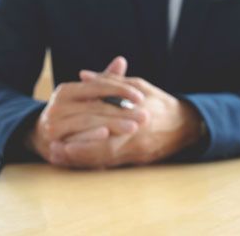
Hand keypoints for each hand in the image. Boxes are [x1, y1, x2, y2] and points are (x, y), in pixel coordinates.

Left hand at [48, 58, 202, 167]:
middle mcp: (138, 137)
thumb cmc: (160, 103)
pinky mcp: (138, 161)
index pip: (107, 124)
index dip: (83, 129)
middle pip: (103, 148)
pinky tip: (75, 162)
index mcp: (139, 116)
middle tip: (54, 148)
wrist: (185, 125)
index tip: (63, 129)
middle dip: (78, 150)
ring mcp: (138, 152)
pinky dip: (92, 164)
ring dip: (80, 160)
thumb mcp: (139, 86)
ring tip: (59, 157)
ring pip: (105, 160)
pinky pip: (111, 165)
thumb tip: (84, 75)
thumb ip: (111, 81)